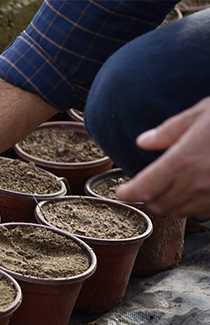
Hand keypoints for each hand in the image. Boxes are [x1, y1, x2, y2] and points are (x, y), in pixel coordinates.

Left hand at [117, 97, 209, 217]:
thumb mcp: (203, 113)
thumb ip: (170, 130)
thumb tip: (143, 141)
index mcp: (183, 161)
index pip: (143, 188)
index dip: (127, 193)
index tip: (122, 191)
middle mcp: (196, 183)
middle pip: (158, 204)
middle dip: (147, 197)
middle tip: (144, 186)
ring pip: (178, 211)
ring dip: (169, 203)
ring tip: (168, 188)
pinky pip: (202, 212)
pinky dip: (191, 205)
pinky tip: (195, 190)